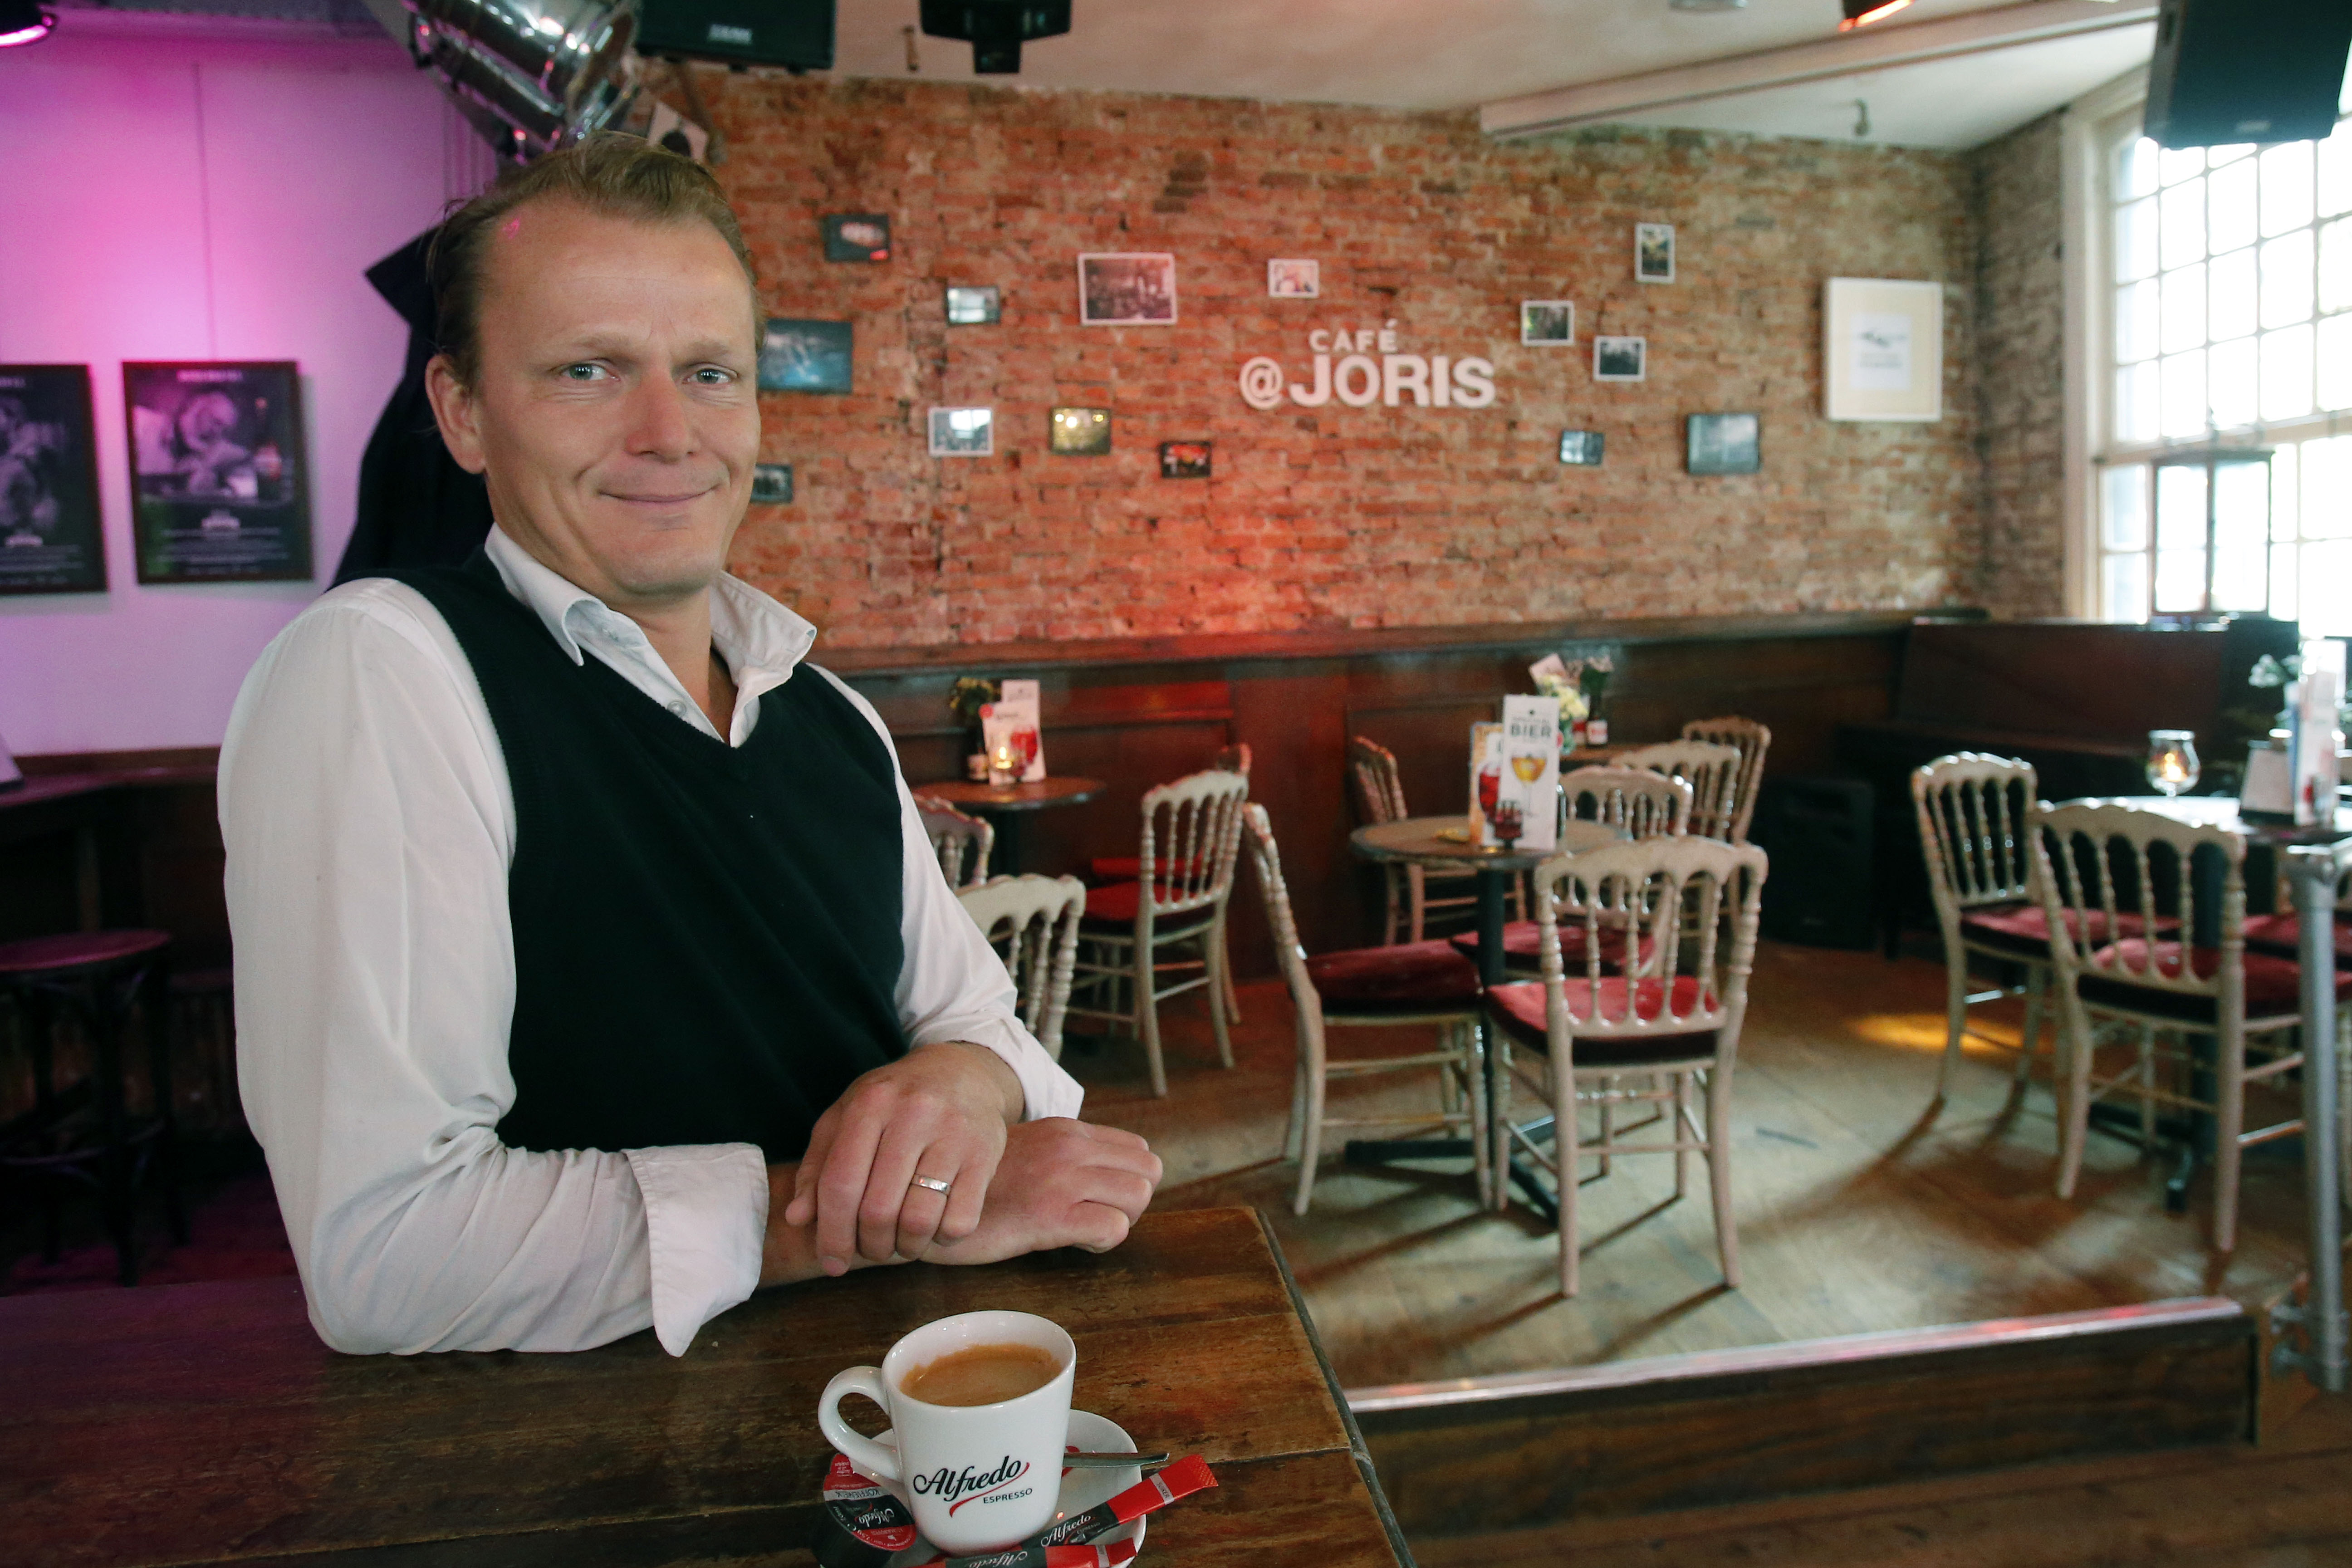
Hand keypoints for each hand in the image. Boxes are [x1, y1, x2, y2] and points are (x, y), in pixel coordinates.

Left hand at [786, 1042, 1021, 1273]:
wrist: (962, 1071)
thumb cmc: (893, 1103)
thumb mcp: (846, 1118)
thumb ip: (818, 1167)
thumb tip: (797, 1219)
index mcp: (870, 1103)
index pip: (840, 1184)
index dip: (831, 1233)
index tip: (832, 1263)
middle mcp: (913, 1113)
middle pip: (878, 1210)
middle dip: (870, 1246)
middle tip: (871, 1250)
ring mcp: (954, 1132)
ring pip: (919, 1220)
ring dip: (905, 1248)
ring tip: (901, 1242)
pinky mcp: (986, 1152)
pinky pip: (960, 1221)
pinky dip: (941, 1239)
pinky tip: (934, 1228)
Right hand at [921, 1118, 1161, 1266]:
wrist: (926, 1199)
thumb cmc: (977, 1186)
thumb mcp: (1027, 1152)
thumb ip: (1063, 1156)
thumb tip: (1100, 1177)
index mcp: (1066, 1131)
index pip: (1138, 1148)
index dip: (1128, 1180)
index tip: (1100, 1200)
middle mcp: (1069, 1147)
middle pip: (1149, 1170)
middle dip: (1132, 1201)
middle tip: (1098, 1217)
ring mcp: (1061, 1179)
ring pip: (1139, 1195)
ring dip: (1120, 1220)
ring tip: (1084, 1229)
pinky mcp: (1050, 1215)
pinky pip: (1113, 1228)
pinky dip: (1102, 1241)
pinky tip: (1071, 1242)